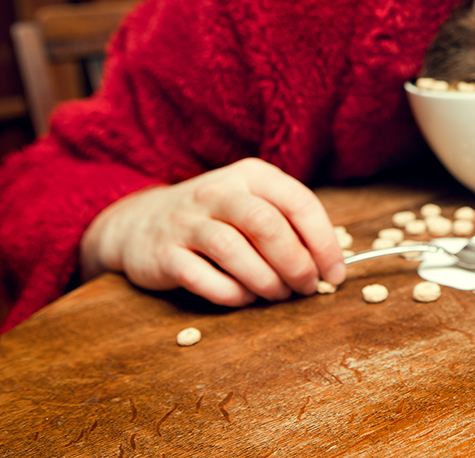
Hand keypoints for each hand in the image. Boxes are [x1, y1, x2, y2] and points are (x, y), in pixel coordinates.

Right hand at [80, 158, 345, 306]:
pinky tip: (245, 299)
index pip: (299, 202)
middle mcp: (218, 191)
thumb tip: (328, 266)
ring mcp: (187, 221)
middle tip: (306, 288)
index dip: (323, 241)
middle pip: (267, 225)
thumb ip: (289, 226)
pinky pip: (204, 278)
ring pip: (235, 250)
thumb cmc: (215, 219)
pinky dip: (232, 294)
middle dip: (296, 263)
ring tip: (278, 295)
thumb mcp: (252, 204)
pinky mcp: (164, 254)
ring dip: (266, 281)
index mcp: (251, 175)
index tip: (334, 273)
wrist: (140, 223)